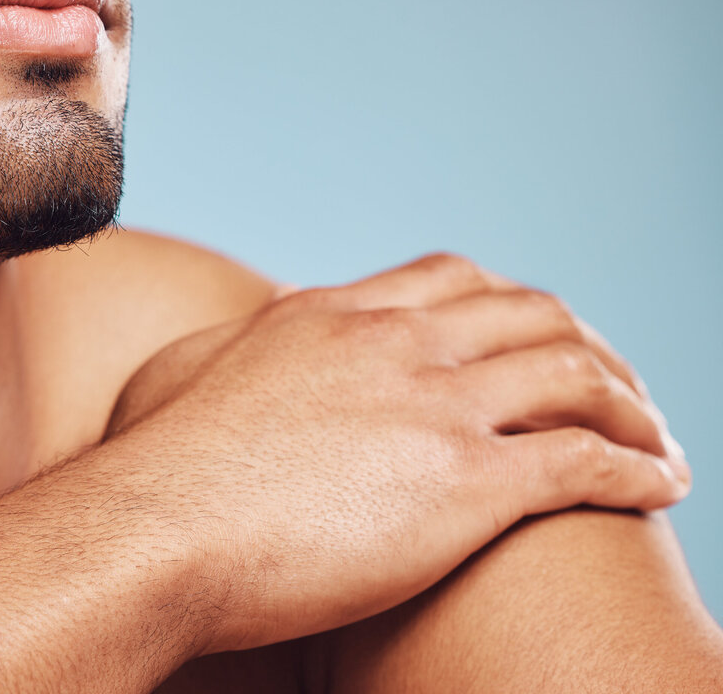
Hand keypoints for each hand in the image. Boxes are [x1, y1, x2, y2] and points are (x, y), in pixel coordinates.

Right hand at [104, 253, 689, 653]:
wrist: (151, 530)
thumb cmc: (149, 471)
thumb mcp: (179, 375)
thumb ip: (225, 349)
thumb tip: (234, 342)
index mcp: (331, 317)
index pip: (450, 280)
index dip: (509, 303)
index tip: (533, 334)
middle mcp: (392, 344)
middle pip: (530, 314)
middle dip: (589, 344)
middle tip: (615, 382)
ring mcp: (431, 407)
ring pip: (575, 375)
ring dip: (632, 404)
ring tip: (657, 438)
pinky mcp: (464, 486)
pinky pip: (587, 461)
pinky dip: (639, 468)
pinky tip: (661, 484)